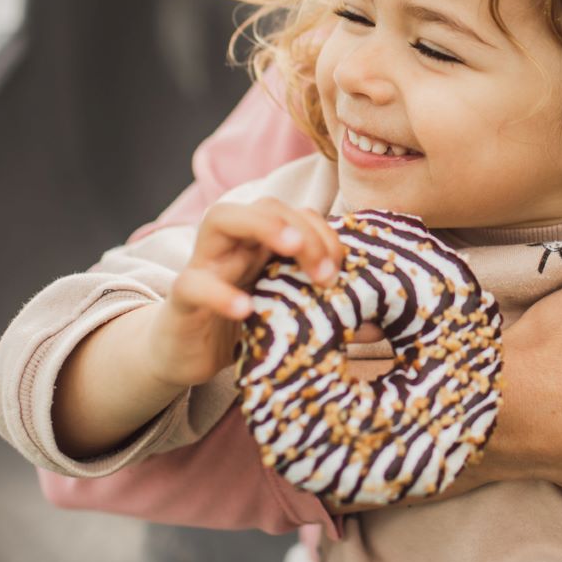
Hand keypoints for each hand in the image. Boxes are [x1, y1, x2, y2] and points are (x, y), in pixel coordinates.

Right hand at [146, 199, 344, 388]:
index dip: (324, 232)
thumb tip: (380, 328)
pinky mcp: (181, 299)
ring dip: (263, 227)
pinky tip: (246, 309)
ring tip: (291, 251)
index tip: (344, 269)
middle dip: (304, 228)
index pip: (296, 215)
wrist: (181, 355)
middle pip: (265, 205)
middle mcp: (232, 245)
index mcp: (260, 245)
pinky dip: (220, 292)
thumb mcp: (287, 317)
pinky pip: (193, 283)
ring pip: (221, 218)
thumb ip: (326, 314)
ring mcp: (203, 265)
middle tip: (327, 271)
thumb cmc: (239, 329)